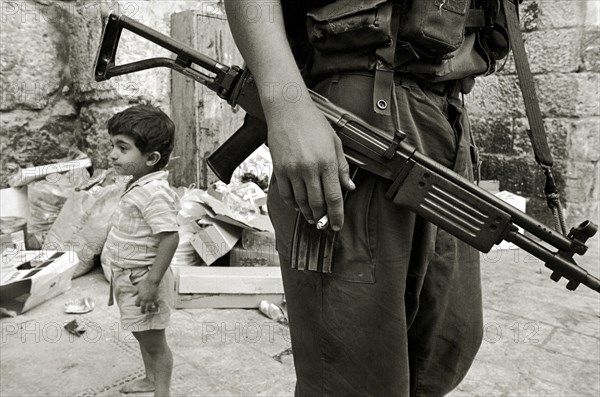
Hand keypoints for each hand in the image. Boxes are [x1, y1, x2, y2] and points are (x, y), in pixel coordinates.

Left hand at [134, 279, 159, 313]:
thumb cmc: (144, 283)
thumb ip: (134, 292)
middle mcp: (144, 299)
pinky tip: (157, 307)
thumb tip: (131, 296)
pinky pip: (155, 303)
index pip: (137, 303)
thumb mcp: (137, 287)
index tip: (138, 305)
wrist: (152, 281)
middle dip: (142, 310)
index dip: (137, 305)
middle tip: (142, 312)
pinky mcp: (154, 297)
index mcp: (140, 296)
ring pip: (149, 306)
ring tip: (148, 311)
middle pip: (143, 307)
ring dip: (149, 310)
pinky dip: (156, 305)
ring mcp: (150, 299)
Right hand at [267, 101, 354, 229]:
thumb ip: (342, 167)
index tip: (337, 225)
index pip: (334, 197)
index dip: (337, 215)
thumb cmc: (313, 123)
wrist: (288, 110)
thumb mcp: (335, 143)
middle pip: (317, 203)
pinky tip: (298, 206)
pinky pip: (286, 194)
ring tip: (312, 217)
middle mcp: (310, 168)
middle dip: (322, 218)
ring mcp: (293, 170)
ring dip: (307, 213)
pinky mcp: (279, 169)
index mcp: (327, 162)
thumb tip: (348, 188)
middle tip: (324, 224)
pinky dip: (292, 204)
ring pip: (301, 201)